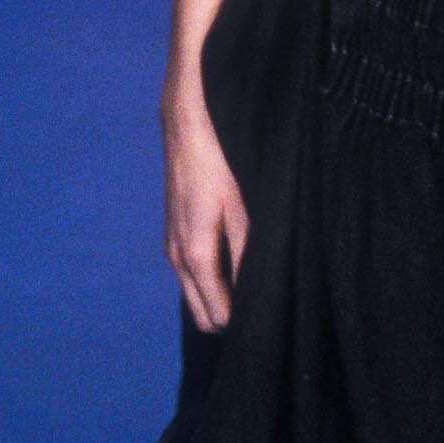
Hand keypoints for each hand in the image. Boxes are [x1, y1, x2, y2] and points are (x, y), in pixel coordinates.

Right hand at [161, 75, 248, 330]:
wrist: (188, 121)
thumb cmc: (220, 160)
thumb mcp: (242, 206)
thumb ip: (248, 252)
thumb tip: (259, 293)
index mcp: (194, 256)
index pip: (216, 316)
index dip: (244, 321)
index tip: (272, 315)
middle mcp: (176, 258)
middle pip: (202, 313)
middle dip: (231, 316)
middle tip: (269, 302)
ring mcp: (171, 245)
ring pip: (196, 292)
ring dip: (222, 295)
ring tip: (258, 281)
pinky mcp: (174, 231)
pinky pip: (194, 272)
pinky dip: (213, 277)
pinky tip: (238, 260)